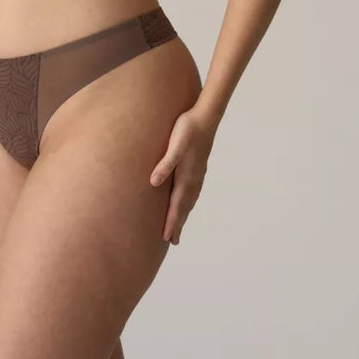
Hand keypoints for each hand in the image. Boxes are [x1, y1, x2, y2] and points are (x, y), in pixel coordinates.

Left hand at [148, 107, 215, 244]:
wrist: (205, 116)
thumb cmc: (188, 129)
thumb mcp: (174, 145)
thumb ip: (165, 163)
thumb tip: (153, 183)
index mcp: (187, 176)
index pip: (177, 205)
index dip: (172, 222)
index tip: (166, 238)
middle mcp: (194, 178)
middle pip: (185, 206)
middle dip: (178, 224)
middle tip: (173, 241)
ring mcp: (198, 173)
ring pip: (190, 200)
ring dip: (184, 214)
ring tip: (179, 226)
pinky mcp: (198, 167)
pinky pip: (193, 191)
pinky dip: (189, 202)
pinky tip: (187, 201)